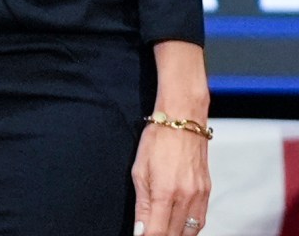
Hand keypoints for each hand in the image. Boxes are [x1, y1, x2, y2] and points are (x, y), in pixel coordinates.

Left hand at [134, 40, 211, 235]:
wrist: (184, 121)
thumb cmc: (157, 141)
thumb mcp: (139, 171)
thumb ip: (142, 205)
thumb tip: (140, 231)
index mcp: (166, 193)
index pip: (158, 232)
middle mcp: (187, 198)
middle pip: (175, 234)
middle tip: (149, 234)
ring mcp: (200, 196)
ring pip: (191, 231)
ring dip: (176, 235)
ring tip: (162, 232)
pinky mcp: (207, 192)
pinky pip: (200, 220)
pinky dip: (189, 228)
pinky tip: (178, 227)